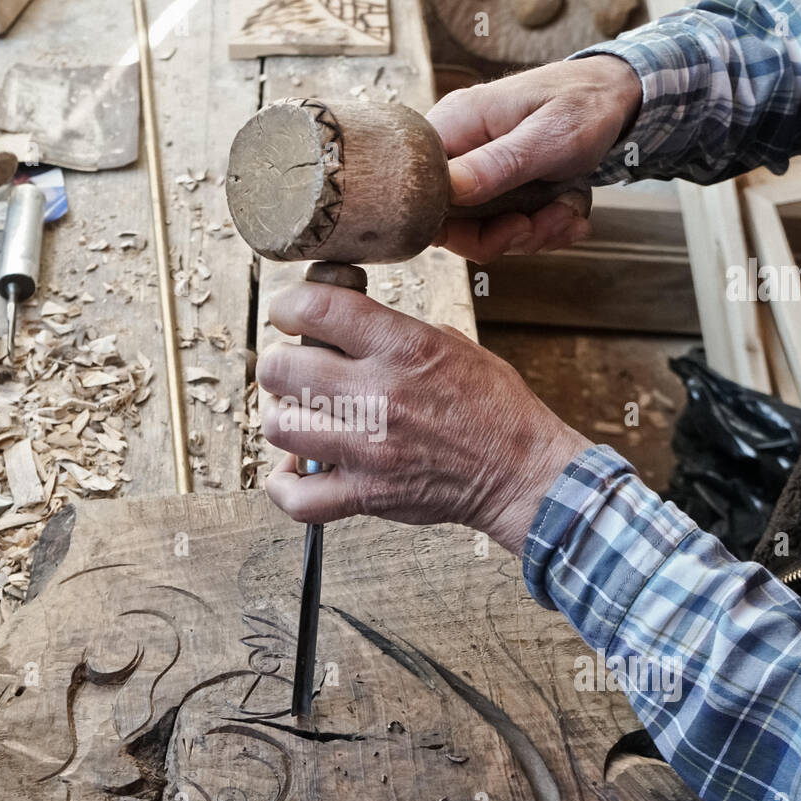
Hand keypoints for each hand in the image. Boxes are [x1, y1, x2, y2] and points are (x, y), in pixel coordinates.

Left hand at [258, 280, 591, 552]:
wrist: (521, 472)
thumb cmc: (493, 409)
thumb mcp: (451, 344)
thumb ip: (394, 332)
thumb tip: (345, 322)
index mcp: (402, 347)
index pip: (317, 309)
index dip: (288, 306)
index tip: (287, 313)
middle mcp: (378, 394)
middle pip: (281, 367)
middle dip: (281, 365)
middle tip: (294, 371)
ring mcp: (367, 448)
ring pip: (279, 425)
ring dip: (284, 418)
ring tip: (303, 417)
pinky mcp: (366, 494)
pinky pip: (297, 495)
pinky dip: (287, 483)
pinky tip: (299, 468)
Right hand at [427, 55, 641, 261]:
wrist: (615, 96)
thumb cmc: (584, 104)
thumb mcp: (548, 136)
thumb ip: (498, 164)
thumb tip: (449, 190)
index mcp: (454, 125)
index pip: (421, 190)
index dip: (455, 225)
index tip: (512, 224)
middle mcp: (456, 150)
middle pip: (451, 222)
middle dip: (506, 236)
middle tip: (547, 222)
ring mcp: (474, 171)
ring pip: (482, 231)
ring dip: (533, 233)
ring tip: (569, 209)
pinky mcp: (494, 187)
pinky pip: (503, 226)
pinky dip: (541, 228)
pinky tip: (569, 211)